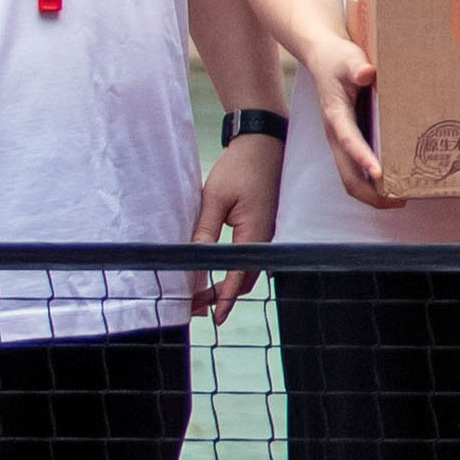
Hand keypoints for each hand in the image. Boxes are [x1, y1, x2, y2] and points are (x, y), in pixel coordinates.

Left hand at [190, 132, 281, 320]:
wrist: (264, 143)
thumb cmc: (240, 167)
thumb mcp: (215, 199)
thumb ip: (205, 233)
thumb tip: (192, 263)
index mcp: (255, 231)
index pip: (240, 275)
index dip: (226, 299)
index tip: (214, 317)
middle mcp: (265, 236)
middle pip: (247, 278)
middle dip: (224, 296)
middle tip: (198, 307)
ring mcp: (267, 231)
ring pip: (250, 269)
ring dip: (229, 284)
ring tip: (204, 293)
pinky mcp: (263, 225)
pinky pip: (251, 256)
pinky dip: (235, 269)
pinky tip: (219, 270)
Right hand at [304, 41, 404, 209]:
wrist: (322, 59)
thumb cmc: (338, 59)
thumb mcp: (348, 58)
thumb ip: (356, 66)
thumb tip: (367, 73)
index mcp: (336, 116)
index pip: (349, 141)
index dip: (363, 158)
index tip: (379, 174)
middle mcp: (336, 136)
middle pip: (348, 175)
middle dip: (371, 193)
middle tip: (400, 199)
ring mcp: (341, 142)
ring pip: (351, 178)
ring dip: (373, 193)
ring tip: (401, 197)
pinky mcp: (348, 142)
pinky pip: (356, 170)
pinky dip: (373, 183)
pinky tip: (394, 182)